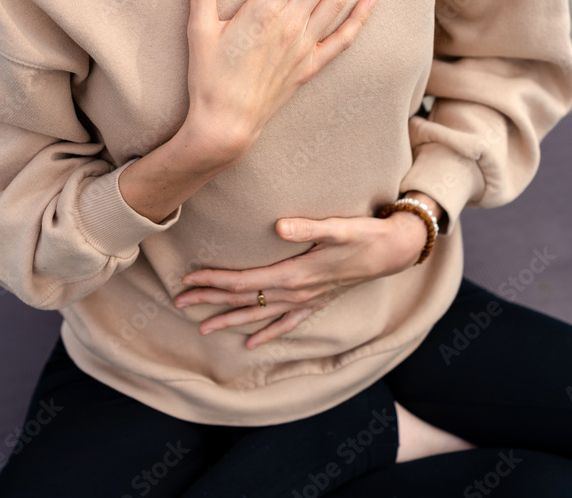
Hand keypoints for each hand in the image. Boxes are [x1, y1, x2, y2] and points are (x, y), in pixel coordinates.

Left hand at [173, 199, 440, 349]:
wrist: (393, 251)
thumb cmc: (364, 235)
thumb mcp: (338, 227)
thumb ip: (307, 227)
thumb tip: (277, 227)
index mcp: (295, 275)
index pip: (244, 281)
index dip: (214, 280)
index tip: (189, 280)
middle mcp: (296, 293)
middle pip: (244, 300)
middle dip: (210, 300)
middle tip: (178, 302)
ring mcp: (306, 302)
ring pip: (259, 315)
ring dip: (229, 320)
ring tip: (202, 328)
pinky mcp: (316, 302)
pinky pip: (287, 324)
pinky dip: (268, 334)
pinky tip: (251, 344)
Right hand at [182, 0, 375, 157]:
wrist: (227, 124)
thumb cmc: (209, 78)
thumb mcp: (199, 30)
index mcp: (264, 9)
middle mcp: (291, 24)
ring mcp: (304, 46)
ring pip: (336, 0)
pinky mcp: (309, 66)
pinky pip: (342, 40)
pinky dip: (358, 19)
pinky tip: (370, 1)